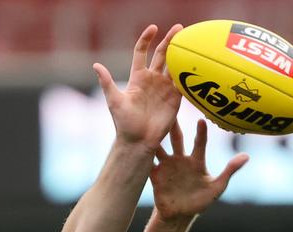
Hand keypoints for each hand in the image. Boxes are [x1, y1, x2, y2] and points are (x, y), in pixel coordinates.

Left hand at [94, 25, 183, 151]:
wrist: (138, 142)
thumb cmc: (124, 123)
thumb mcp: (114, 101)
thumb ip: (107, 82)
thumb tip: (96, 65)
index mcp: (137, 77)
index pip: (142, 52)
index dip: (146, 39)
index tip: (153, 28)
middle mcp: (152, 80)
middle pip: (162, 54)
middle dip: (170, 40)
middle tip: (179, 28)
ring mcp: (165, 88)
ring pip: (175, 66)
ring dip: (182, 53)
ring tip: (191, 41)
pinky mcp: (175, 99)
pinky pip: (184, 83)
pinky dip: (189, 72)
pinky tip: (197, 62)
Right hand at [149, 119, 247, 219]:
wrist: (180, 216)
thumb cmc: (200, 202)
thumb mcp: (217, 188)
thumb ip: (229, 171)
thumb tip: (246, 156)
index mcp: (197, 161)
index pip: (200, 142)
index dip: (201, 132)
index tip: (202, 120)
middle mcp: (181, 159)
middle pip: (176, 138)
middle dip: (174, 125)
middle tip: (170, 109)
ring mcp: (167, 166)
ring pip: (160, 147)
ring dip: (155, 136)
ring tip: (149, 123)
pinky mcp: (155, 175)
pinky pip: (148, 162)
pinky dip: (143, 154)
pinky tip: (137, 145)